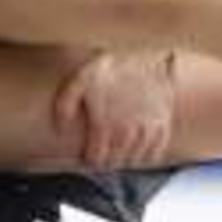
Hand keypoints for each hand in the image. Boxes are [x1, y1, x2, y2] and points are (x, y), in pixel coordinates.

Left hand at [54, 50, 176, 169]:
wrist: (147, 59)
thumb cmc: (112, 69)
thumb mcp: (81, 79)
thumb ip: (65, 104)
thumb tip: (60, 128)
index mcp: (104, 125)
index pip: (96, 159)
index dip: (91, 158)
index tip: (90, 153)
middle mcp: (125, 133)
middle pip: (114, 162)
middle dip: (107, 159)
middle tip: (104, 151)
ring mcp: (146, 132)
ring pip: (133, 160)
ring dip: (124, 158)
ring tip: (119, 151)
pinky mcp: (161, 127)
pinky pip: (153, 154)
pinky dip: (144, 156)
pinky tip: (137, 148)